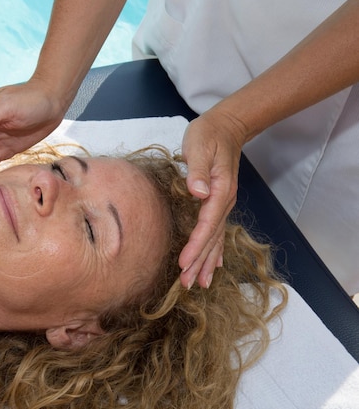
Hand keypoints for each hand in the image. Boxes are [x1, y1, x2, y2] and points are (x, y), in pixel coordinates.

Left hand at [179, 111, 247, 288]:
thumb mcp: (199, 147)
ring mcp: (223, 204)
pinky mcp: (218, 202)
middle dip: (200, 262)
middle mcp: (224, 202)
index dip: (195, 246)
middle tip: (187, 284)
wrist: (226, 127)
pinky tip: (213, 264)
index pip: (206, 225)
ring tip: (201, 283)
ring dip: (207, 261)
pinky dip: (214, 250)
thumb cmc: (208, 134)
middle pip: (212, 238)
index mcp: (219, 191)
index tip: (183, 263)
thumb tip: (197, 191)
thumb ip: (197, 169)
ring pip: (216, 239)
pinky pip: (217, 232)